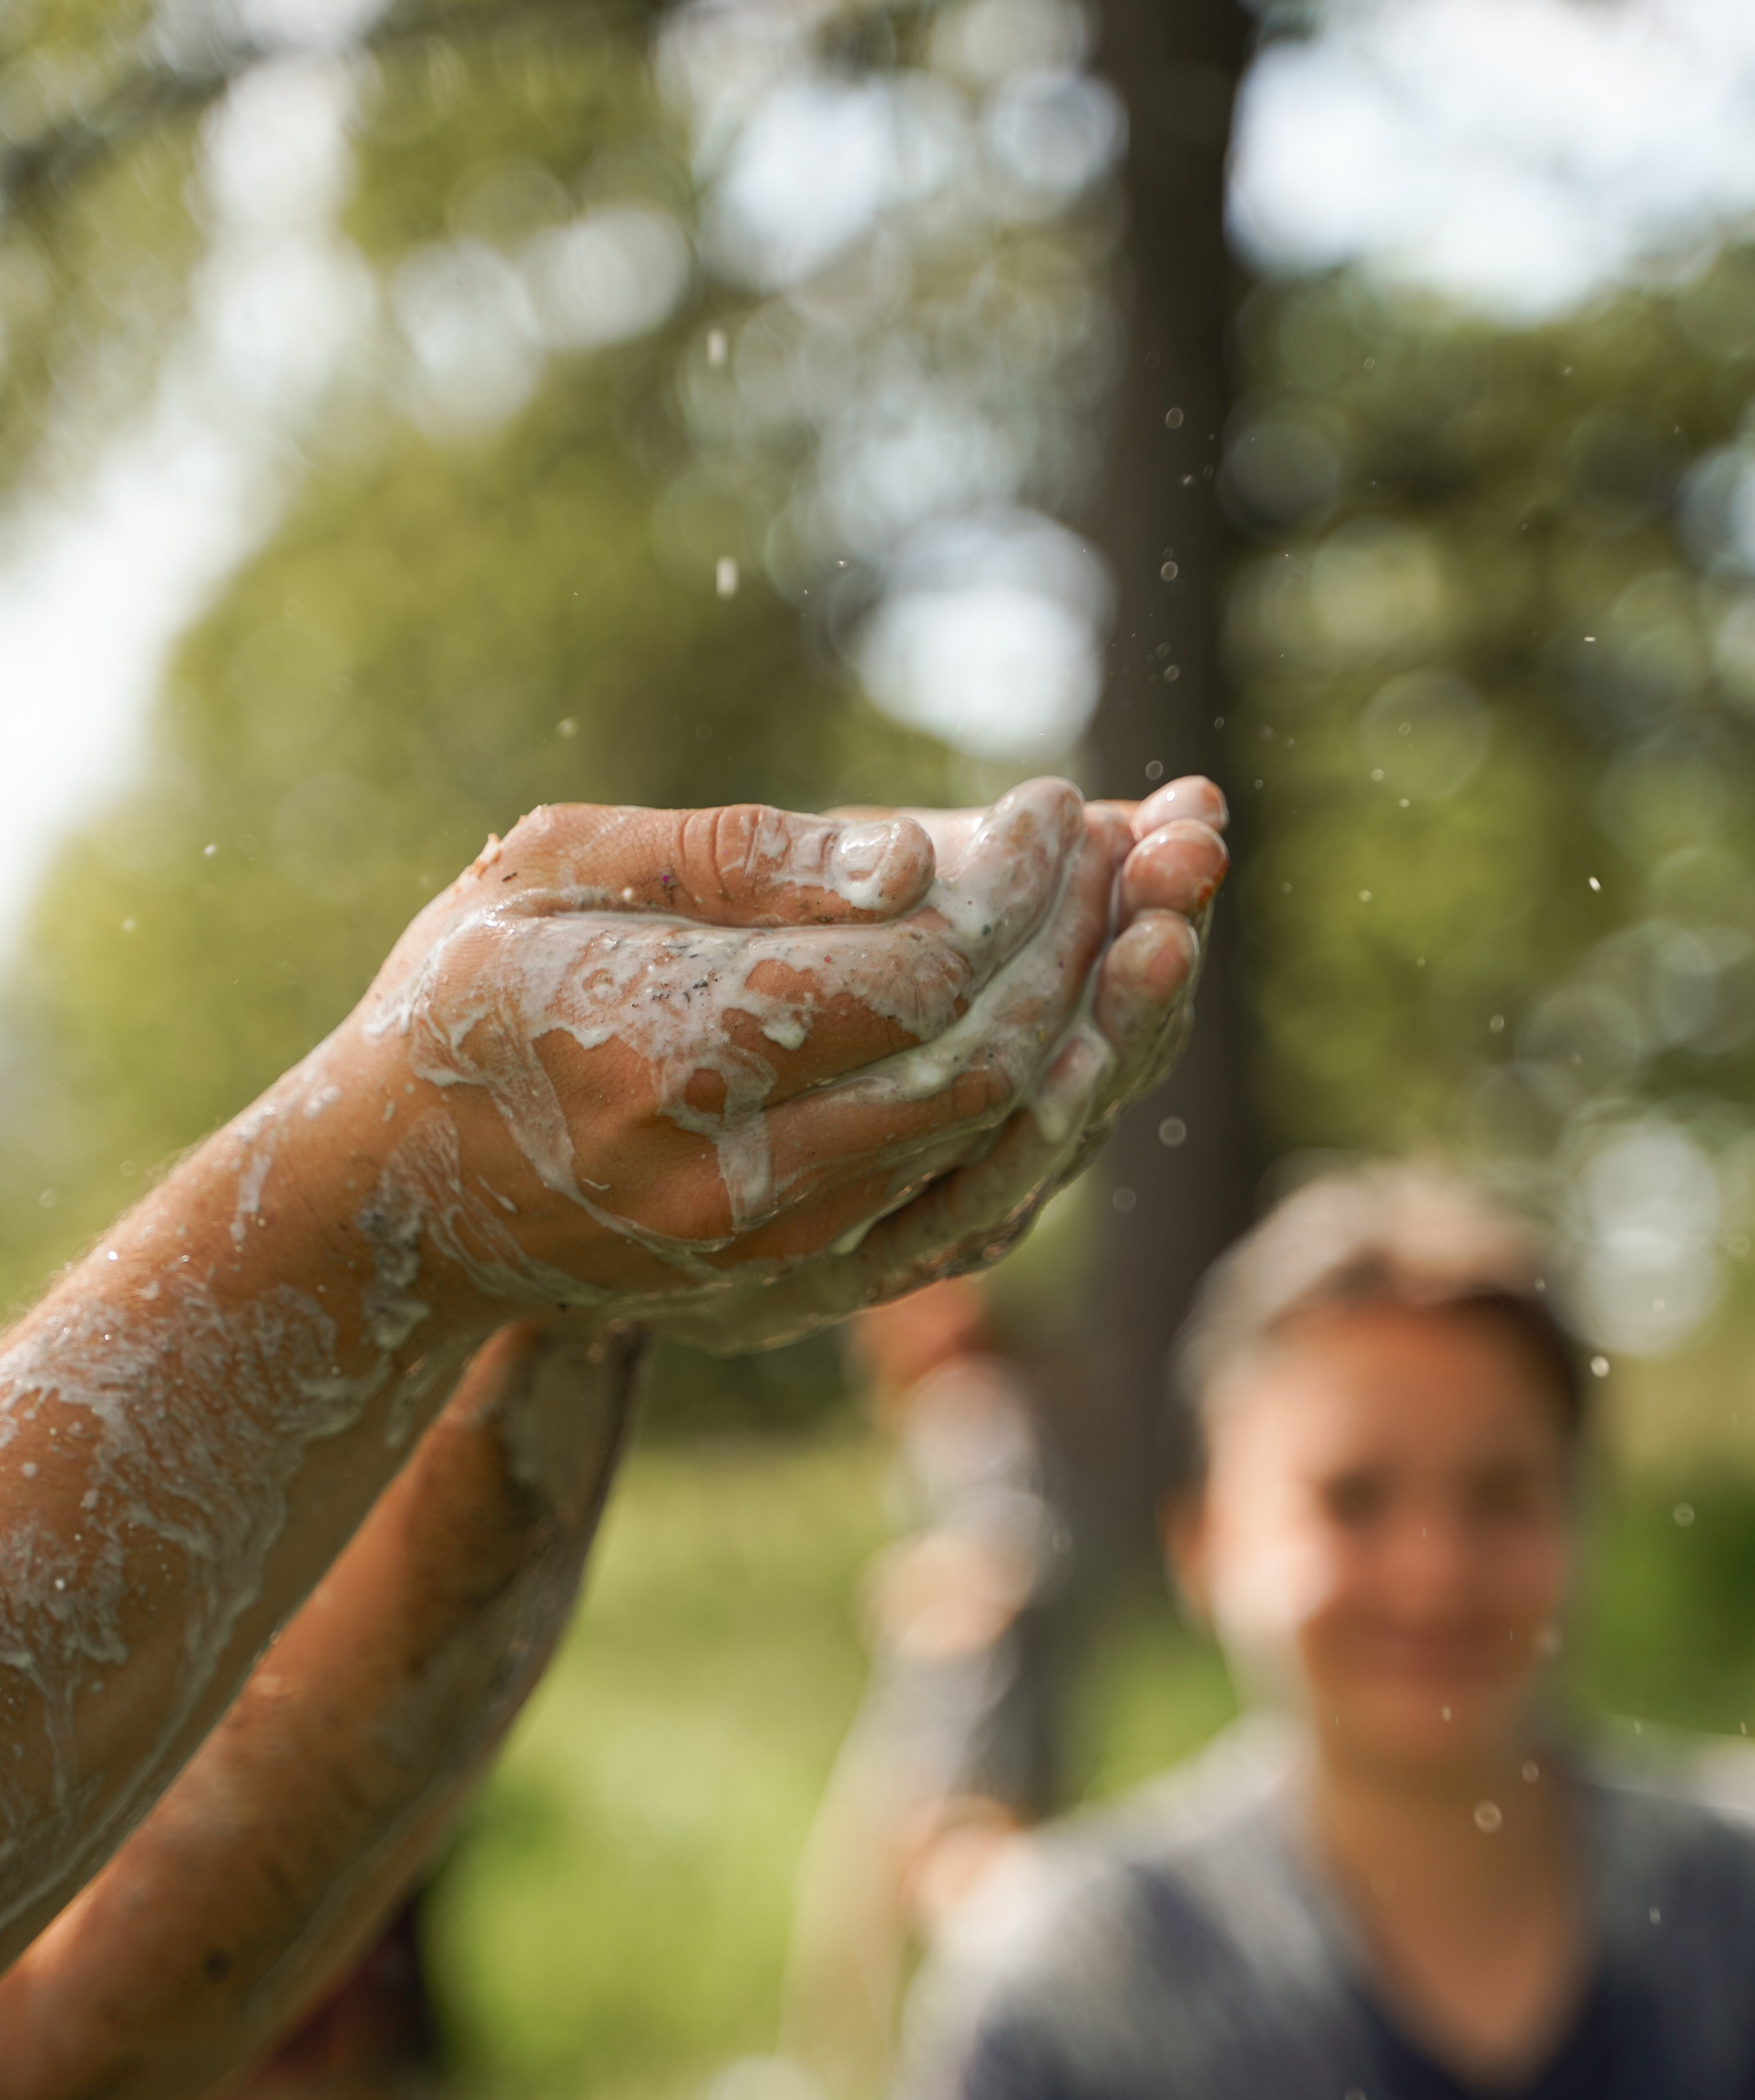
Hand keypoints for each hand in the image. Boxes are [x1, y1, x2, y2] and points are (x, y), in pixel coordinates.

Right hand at [312, 781, 1154, 1343]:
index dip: (1013, 885)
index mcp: (671, 1055)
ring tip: (1162, 929)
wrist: (395, 1208)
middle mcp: (738, 1180)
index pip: (914, 972)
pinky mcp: (799, 1296)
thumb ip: (733, 856)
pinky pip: (968, 1224)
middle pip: (983, 1067)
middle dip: (1084, 948)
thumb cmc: (461, 1004)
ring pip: (999, 1157)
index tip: (1051, 803)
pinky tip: (1096, 1047)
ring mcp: (775, 1259)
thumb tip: (917, 857)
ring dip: (1101, 1041)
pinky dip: (1049, 1132)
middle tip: (1145, 848)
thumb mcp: (549, 874)